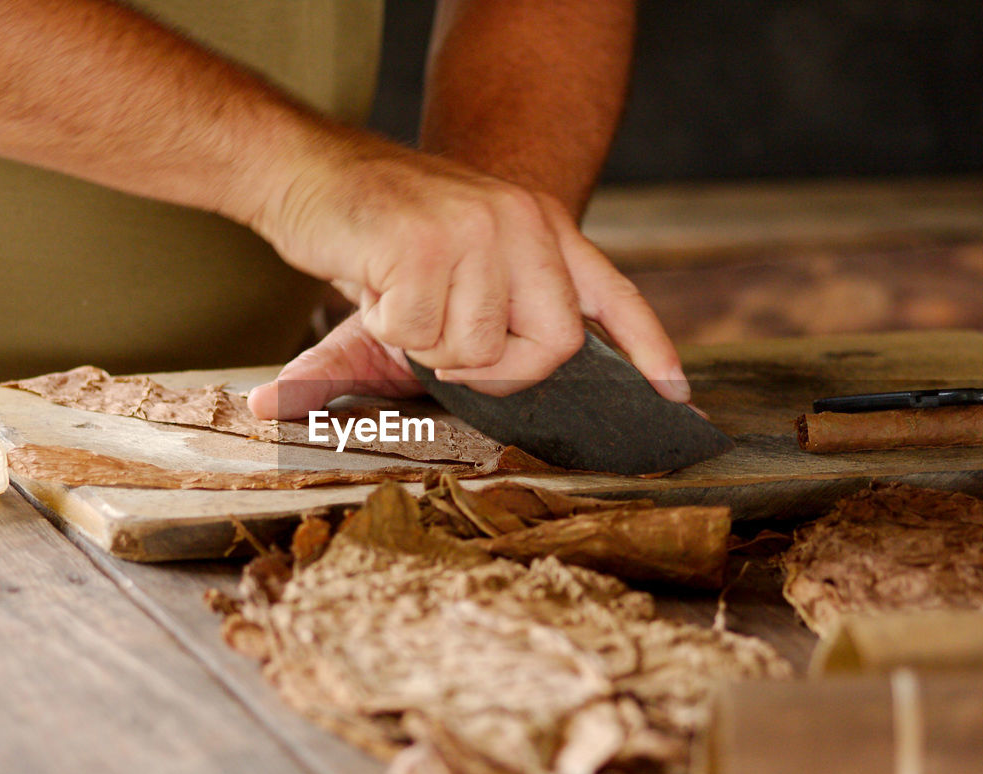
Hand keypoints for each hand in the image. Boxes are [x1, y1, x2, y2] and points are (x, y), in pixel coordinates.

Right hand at [247, 126, 688, 401]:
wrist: (306, 170)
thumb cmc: (380, 235)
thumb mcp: (437, 280)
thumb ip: (469, 338)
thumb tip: (460, 389)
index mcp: (538, 226)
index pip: (612, 295)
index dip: (648, 348)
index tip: (676, 394)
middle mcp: (520, 221)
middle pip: (554, 345)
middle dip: (498, 371)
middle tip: (444, 347)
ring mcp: (476, 228)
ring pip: (477, 350)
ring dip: (425, 344)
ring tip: (399, 294)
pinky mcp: (425, 242)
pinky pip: (418, 334)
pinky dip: (384, 325)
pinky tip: (372, 281)